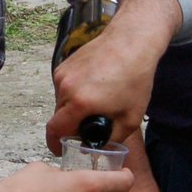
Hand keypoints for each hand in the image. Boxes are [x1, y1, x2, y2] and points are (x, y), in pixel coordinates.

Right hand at [46, 0, 176, 153]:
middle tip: (89, 126)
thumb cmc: (135, 79)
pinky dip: (74, 93)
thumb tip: (97, 148)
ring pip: (61, 102)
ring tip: (96, 102)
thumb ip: (111, 139)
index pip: (55, 132)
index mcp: (79, 103)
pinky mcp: (64, 65)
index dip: (56, 145)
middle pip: (58, 118)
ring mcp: (62, 74)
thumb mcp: (130, 118)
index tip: (63, 150)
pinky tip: (94, 88)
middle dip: (70, 126)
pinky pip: (63, 88)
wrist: (132, 42)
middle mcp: (65, 88)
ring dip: (73, 109)